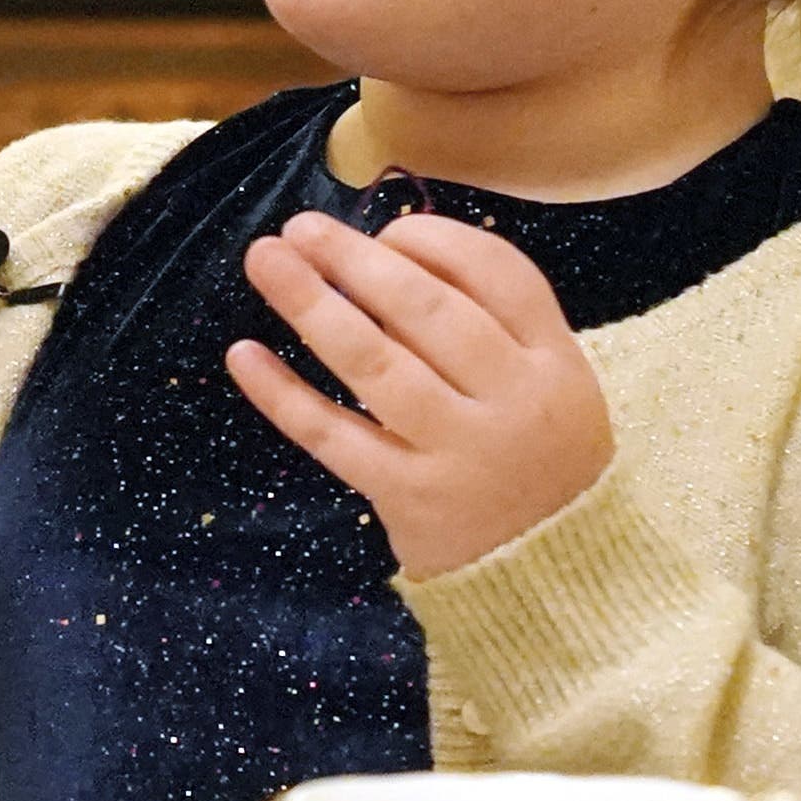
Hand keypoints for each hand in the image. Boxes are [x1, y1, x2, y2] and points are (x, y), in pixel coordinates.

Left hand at [228, 210, 612, 577]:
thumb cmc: (532, 453)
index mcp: (557, 363)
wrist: (554, 573)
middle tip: (300, 227)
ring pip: (376, 364)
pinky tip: (243, 355)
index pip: (501, 276)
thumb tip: (379, 248)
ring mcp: (462, 454)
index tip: (384, 229)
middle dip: (355, 259)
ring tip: (266, 261)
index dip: (435, 241)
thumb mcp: (543, 384)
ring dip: (311, 305)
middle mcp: (516, 404)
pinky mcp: (411, 498)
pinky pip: (333, 435)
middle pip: (428, 312)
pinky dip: (283, 394)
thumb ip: (487, 319)